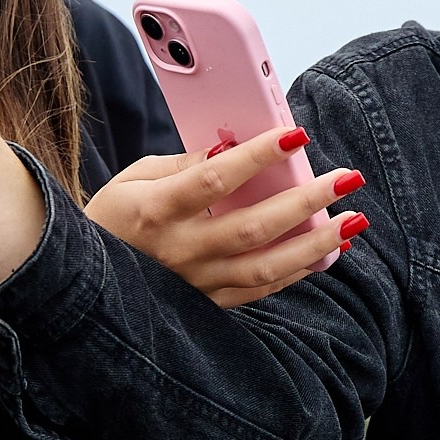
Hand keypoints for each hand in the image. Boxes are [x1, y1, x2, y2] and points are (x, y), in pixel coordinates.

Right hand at [85, 127, 363, 305]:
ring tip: (353, 222)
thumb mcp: (134, 178)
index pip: (214, 179)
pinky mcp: (208, 303)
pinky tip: (327, 252)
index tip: (296, 135)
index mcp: (155, 211)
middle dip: (306, 201)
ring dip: (316, 245)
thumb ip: (182, 163)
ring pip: (266, 268)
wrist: (86, 281)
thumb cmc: (115, 216)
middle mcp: (179, 252)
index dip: (257, 156)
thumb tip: (230, 151)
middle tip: (346, 179)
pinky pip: (260, 290)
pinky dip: (297, 271)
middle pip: (253, 227)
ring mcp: (195, 283)